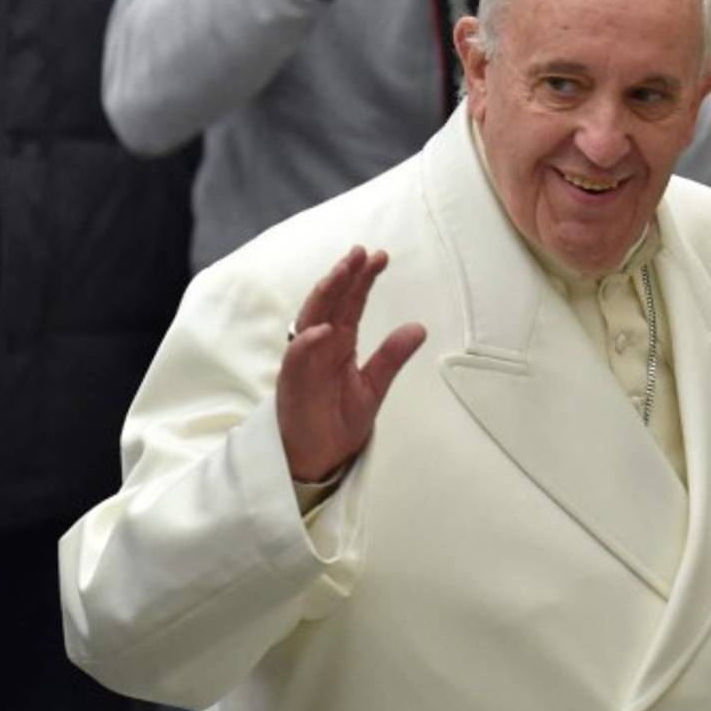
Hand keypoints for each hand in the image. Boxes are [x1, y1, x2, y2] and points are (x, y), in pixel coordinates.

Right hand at [277, 247, 426, 482]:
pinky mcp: (293, 384)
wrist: (320, 458)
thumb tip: (418, 327)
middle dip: (344, 276)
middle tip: (361, 252)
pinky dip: (308, 343)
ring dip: (324, 295)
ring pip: (311, 319)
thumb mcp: (374, 385)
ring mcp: (305, 362)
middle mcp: (320, 346)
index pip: (351, 303)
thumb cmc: (339, 421)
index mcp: (339, 342)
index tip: (380, 257)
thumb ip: (391, 355)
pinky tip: (323, 328)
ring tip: (341, 273)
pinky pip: (297, 359)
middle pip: (330, 302)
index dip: (363, 279)